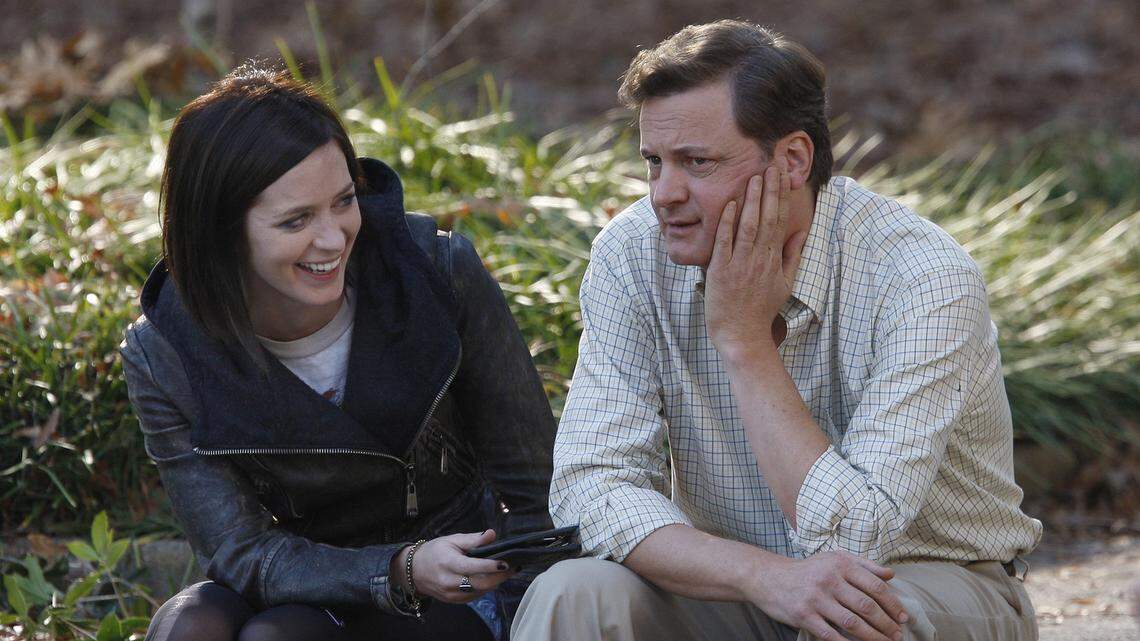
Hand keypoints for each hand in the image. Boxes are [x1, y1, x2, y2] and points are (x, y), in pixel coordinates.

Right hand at [401, 529, 515, 603]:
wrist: (414, 571)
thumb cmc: (435, 551)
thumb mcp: (452, 540)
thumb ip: (473, 539)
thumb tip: (492, 534)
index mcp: (449, 563)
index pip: (473, 567)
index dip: (491, 566)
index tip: (507, 563)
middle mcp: (449, 581)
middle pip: (481, 583)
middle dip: (500, 576)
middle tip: (514, 567)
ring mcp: (452, 594)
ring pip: (480, 591)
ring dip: (496, 582)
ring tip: (508, 571)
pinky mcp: (454, 600)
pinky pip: (475, 596)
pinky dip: (486, 587)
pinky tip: (492, 578)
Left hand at [704, 161, 806, 360]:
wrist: (742, 336)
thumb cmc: (761, 310)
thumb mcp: (784, 283)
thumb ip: (792, 256)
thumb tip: (800, 232)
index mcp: (774, 259)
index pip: (780, 220)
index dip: (781, 196)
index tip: (782, 175)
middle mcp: (760, 259)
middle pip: (767, 218)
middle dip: (770, 190)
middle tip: (771, 164)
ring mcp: (741, 265)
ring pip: (749, 226)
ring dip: (752, 200)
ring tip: (755, 177)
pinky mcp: (721, 272)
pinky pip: (726, 243)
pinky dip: (729, 222)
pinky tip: (732, 203)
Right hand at [751, 551, 908, 640]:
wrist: (768, 576)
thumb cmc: (807, 570)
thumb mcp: (834, 559)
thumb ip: (863, 565)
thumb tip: (891, 575)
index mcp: (840, 564)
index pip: (875, 586)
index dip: (893, 604)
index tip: (903, 617)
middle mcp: (829, 580)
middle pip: (866, 606)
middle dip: (886, 624)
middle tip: (898, 635)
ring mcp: (816, 598)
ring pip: (852, 622)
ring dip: (873, 637)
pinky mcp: (803, 615)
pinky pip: (831, 635)